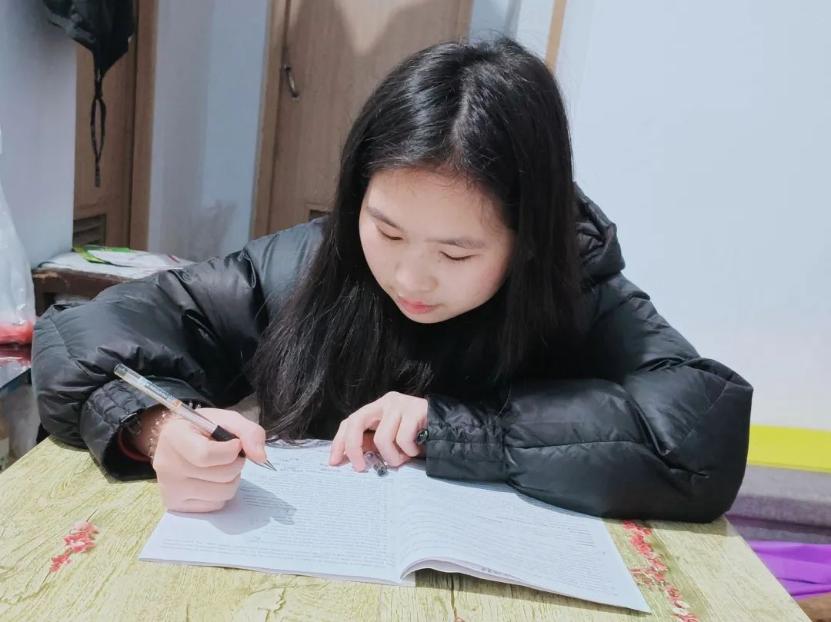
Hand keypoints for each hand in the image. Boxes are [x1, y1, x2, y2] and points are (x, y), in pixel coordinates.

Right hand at [139, 407, 266, 512]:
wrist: (174, 441)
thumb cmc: (201, 429)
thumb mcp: (225, 419)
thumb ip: (248, 431)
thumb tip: (261, 457)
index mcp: (174, 438)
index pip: (206, 455)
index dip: (230, 450)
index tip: (235, 443)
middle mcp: (167, 466)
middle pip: (221, 475)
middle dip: (236, 463)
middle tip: (229, 455)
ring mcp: (170, 489)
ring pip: (223, 493)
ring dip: (232, 479)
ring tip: (221, 467)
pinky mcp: (176, 505)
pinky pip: (215, 505)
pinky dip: (221, 493)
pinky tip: (211, 480)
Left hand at [328, 392, 427, 470]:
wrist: (450, 432)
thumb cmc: (417, 439)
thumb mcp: (390, 442)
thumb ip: (370, 445)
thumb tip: (345, 458)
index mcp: (377, 408)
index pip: (350, 421)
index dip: (339, 442)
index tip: (334, 462)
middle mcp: (386, 402)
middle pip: (356, 421)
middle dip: (354, 447)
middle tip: (361, 468)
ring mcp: (401, 404)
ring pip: (382, 438)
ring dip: (393, 457)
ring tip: (405, 458)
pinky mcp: (416, 409)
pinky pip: (403, 439)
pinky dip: (410, 452)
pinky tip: (418, 449)